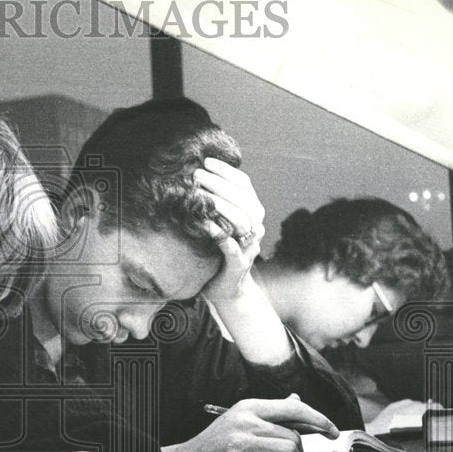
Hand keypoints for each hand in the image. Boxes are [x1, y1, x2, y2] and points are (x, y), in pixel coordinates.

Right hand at [161, 395, 338, 451]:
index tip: (331, 430)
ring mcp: (240, 442)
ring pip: (289, 451)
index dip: (318, 419)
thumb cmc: (213, 445)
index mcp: (247, 407)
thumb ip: (268, 414)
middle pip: (293, 435)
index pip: (293, 407)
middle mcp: (245, 421)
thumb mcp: (239, 421)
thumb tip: (296, 400)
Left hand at [194, 158, 265, 302]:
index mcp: (252, 214)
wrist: (226, 290)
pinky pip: (231, 247)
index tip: (207, 161)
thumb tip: (196, 177)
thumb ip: (215, 204)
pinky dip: (219, 233)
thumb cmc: (217, 253)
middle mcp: (256, 228)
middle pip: (243, 199)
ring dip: (220, 205)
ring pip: (242, 220)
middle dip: (220, 184)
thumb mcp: (218, 224)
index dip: (227, 171)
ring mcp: (249, 247)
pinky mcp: (238, 264)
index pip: (245, 185)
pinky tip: (204, 223)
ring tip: (200, 194)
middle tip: (197, 175)